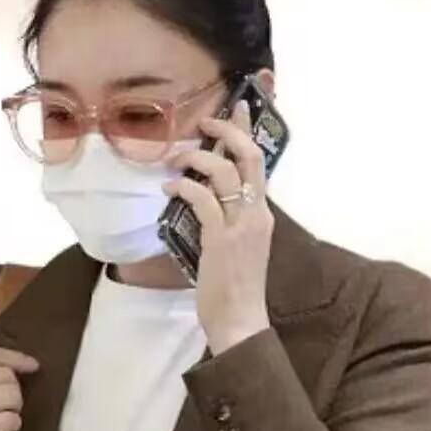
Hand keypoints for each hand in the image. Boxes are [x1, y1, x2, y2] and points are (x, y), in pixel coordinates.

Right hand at [0, 345, 37, 430]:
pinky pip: (9, 421)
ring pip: (11, 396)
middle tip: (8, 402)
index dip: (16, 357)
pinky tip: (4, 429)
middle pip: (5, 375)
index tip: (31, 365)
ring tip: (4, 416)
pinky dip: (13, 424)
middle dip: (14, 388)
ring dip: (15, 406)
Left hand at [162, 99, 273, 355]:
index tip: (235, 109)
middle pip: (248, 156)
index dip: (246, 131)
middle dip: (227, 131)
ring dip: (196, 159)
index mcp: (262, 214)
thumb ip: (229, 220)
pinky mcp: (221, 240)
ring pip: (224, 172)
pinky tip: (169, 189)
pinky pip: (202, 200)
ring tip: (176, 161)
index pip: (258, 163)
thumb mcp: (239, 247)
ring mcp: (240, 226)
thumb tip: (208, 198)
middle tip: (205, 123)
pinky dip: (184, 187)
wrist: (241, 321)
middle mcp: (256, 214)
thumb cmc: (236, 289)